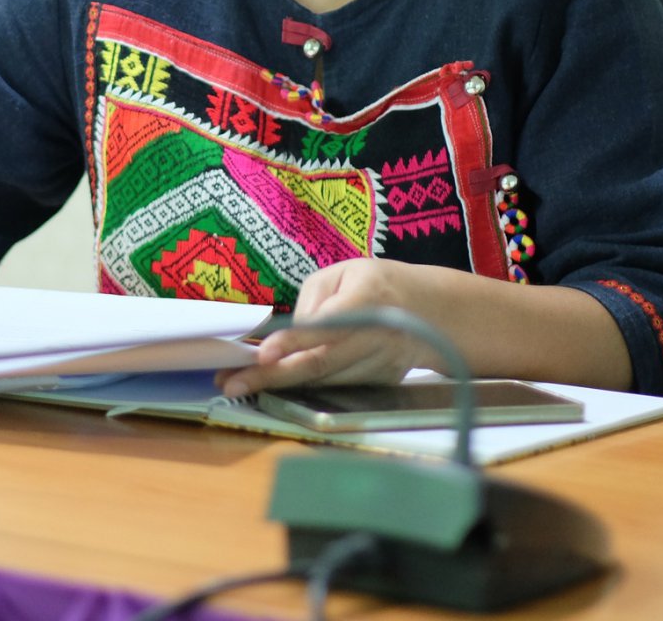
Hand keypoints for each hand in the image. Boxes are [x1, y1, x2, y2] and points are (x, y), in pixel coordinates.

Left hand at [218, 258, 429, 397]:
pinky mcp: (380, 382)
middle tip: (231, 384)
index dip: (294, 342)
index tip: (262, 354)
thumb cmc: (375, 283)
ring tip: (237, 385)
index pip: (327, 325)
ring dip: (278, 387)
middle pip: (320, 363)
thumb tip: (286, 338)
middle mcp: (376, 336)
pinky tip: (270, 387)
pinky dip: (301, 388)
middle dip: (271, 376)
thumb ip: (312, 303)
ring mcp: (380, 364)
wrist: (431, 311)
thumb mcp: (341, 273)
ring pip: (324, 381)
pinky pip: (334, 387)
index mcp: (368, 298)